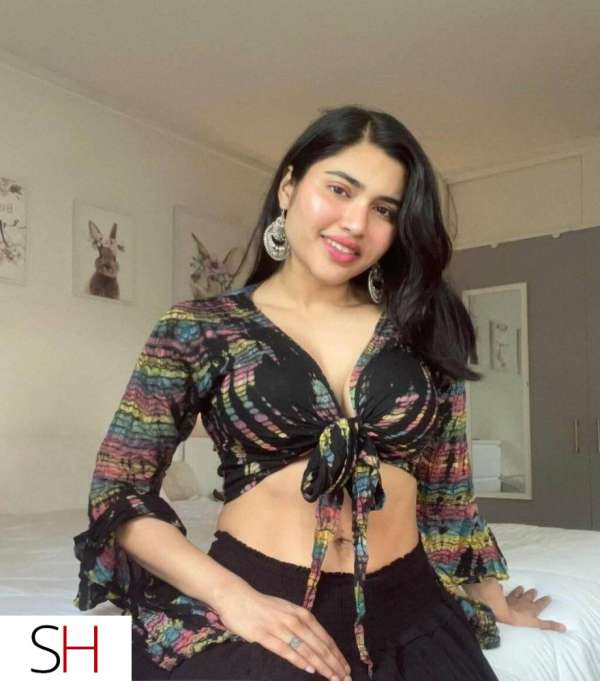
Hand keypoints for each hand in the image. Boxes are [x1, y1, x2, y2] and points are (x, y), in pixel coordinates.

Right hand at [216, 581, 351, 680]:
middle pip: (319, 645)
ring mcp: (281, 627)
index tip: (345, 666)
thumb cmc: (263, 605)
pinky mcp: (266, 635)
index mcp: (302, 614)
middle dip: (333, 663)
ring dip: (321, 665)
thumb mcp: (287, 611)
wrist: (238, 597)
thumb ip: (300, 624)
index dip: (336, 653)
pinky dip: (300, 660)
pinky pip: (286, 650)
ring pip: (306, 649)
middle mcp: (295, 620)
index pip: (324, 637)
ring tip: (333, 678)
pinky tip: (309, 669)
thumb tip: (314, 642)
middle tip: (344, 677)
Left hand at [498, 585, 566, 632]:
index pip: (540, 604)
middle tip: (534, 589)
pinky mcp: (502, 598)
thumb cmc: (520, 620)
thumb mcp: (537, 624)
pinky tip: (501, 586)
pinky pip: (502, 592)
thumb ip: (549, 625)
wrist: (503, 612)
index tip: (549, 597)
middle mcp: (523, 601)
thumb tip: (564, 627)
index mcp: (532, 608)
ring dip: (519, 590)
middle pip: (529, 596)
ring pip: (517, 593)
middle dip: (532, 593)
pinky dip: (501, 589)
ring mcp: (512, 599)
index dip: (545, 601)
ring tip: (521, 587)